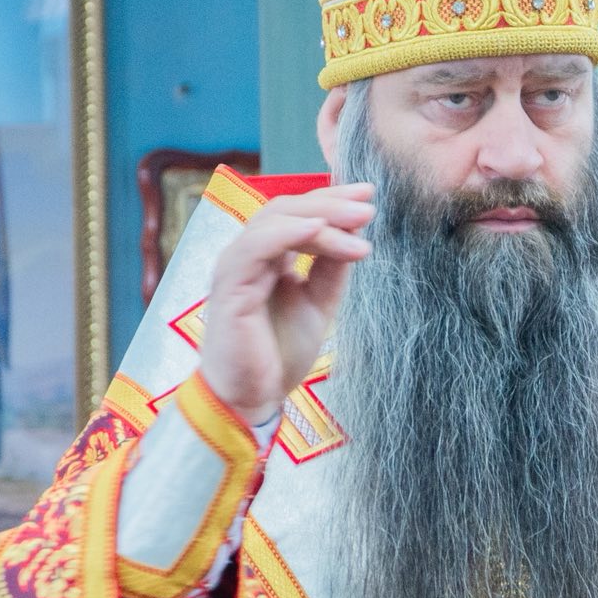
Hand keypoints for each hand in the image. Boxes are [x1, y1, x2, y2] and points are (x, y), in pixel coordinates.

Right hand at [196, 184, 375, 425]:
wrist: (252, 399)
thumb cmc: (277, 354)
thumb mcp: (318, 304)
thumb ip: (331, 269)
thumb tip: (355, 234)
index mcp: (267, 257)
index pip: (297, 215)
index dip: (332, 201)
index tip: (368, 198)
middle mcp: (249, 256)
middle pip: (286, 208)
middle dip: (331, 203)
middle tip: (368, 205)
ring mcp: (236, 267)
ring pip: (274, 221)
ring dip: (320, 216)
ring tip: (359, 222)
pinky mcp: (229, 286)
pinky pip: (256, 247)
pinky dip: (287, 233)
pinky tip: (318, 230)